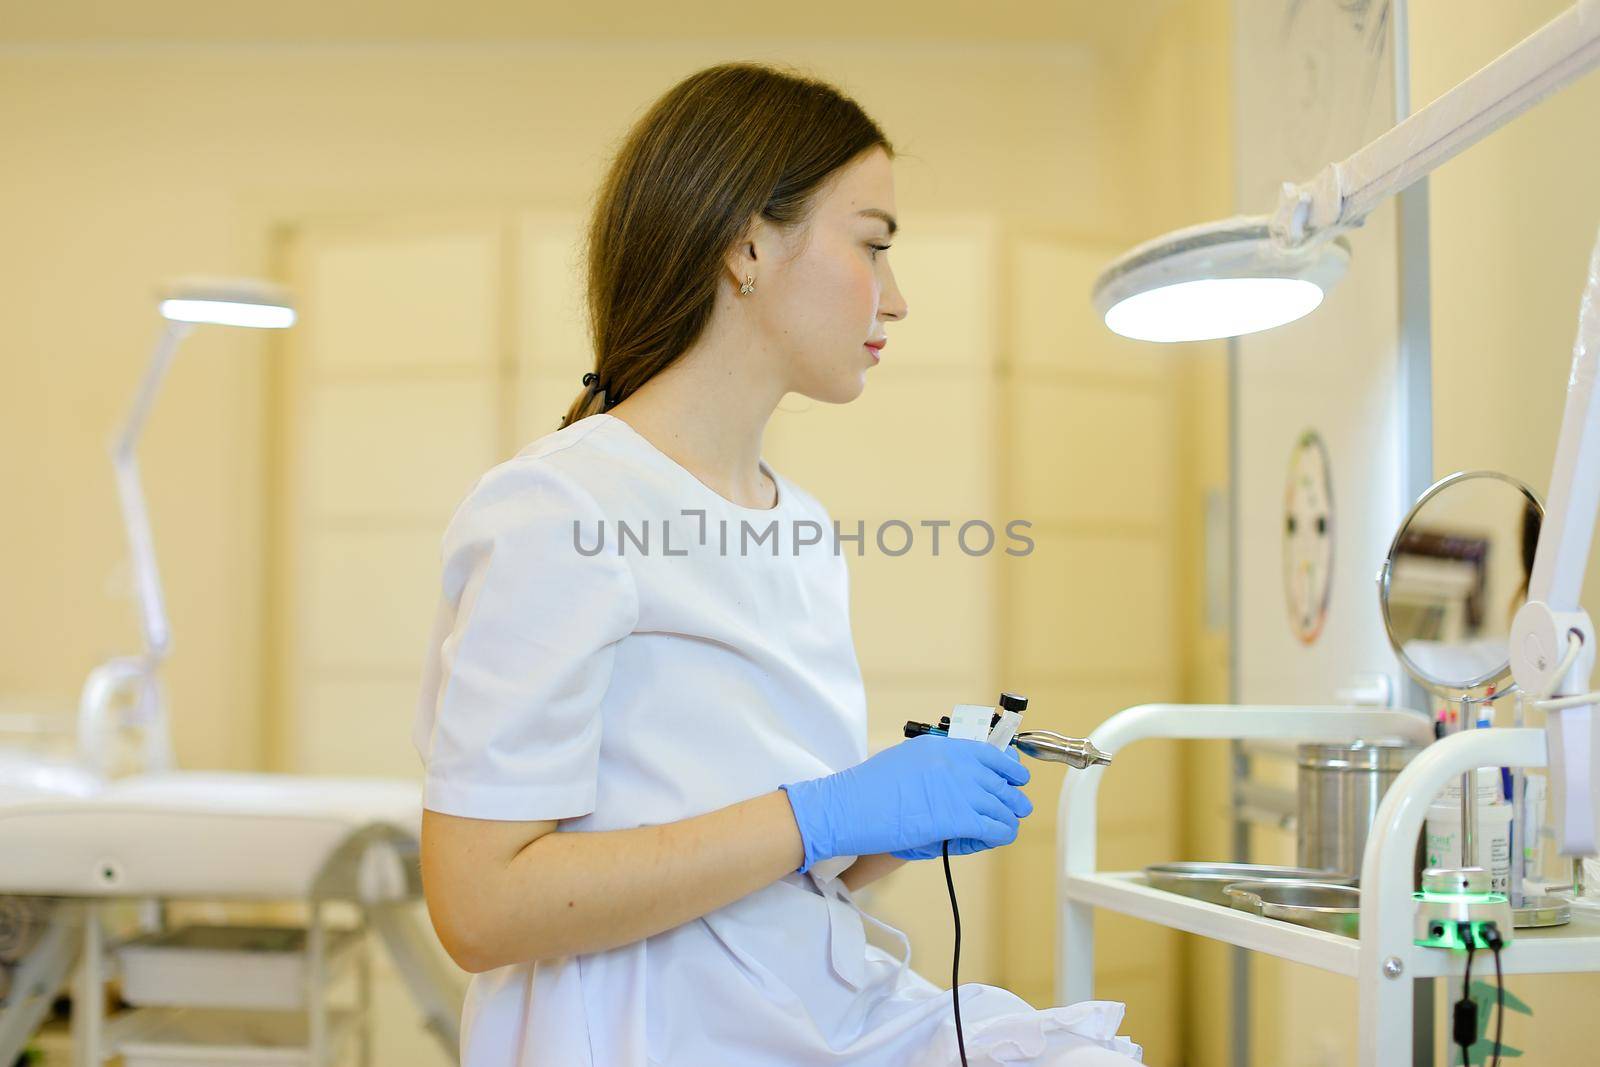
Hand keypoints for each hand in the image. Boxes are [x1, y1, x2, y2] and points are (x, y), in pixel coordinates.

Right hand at [780, 735, 1031, 872]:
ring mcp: (958, 789)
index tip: (1017, 778)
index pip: (993, 753)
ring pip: (1004, 807)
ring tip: (1001, 828)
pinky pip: (995, 828)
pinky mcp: (956, 818)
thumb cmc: (868, 790)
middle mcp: (956, 763)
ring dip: (1006, 819)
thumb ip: (938, 766)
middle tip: (1013, 810)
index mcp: (943, 747)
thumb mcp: (907, 761)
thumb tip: (965, 778)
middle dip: (1012, 799)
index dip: (1011, 768)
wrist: (846, 808)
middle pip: (1004, 782)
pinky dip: (999, 835)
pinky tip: (992, 838)